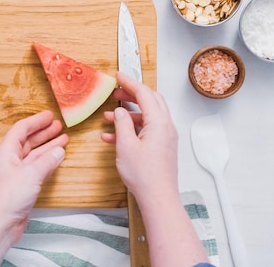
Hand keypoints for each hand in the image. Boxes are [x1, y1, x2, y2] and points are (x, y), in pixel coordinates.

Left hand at [0, 110, 68, 244]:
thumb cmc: (7, 199)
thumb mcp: (31, 175)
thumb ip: (47, 161)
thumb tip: (59, 151)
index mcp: (6, 152)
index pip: (21, 129)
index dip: (36, 121)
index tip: (49, 116)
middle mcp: (10, 160)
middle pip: (28, 140)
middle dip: (43, 132)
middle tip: (58, 126)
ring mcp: (16, 173)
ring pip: (34, 154)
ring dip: (48, 147)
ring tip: (62, 140)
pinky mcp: (22, 186)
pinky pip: (37, 168)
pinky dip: (47, 162)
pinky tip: (57, 158)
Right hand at [101, 72, 178, 202]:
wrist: (158, 198)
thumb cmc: (145, 175)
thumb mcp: (126, 146)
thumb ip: (122, 125)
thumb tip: (120, 112)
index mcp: (159, 122)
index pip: (144, 94)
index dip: (130, 82)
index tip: (118, 76)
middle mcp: (165, 127)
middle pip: (150, 101)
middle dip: (131, 95)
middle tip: (115, 93)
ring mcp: (164, 137)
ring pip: (146, 116)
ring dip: (128, 114)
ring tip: (109, 117)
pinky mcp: (161, 147)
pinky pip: (145, 130)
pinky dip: (130, 129)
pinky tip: (112, 137)